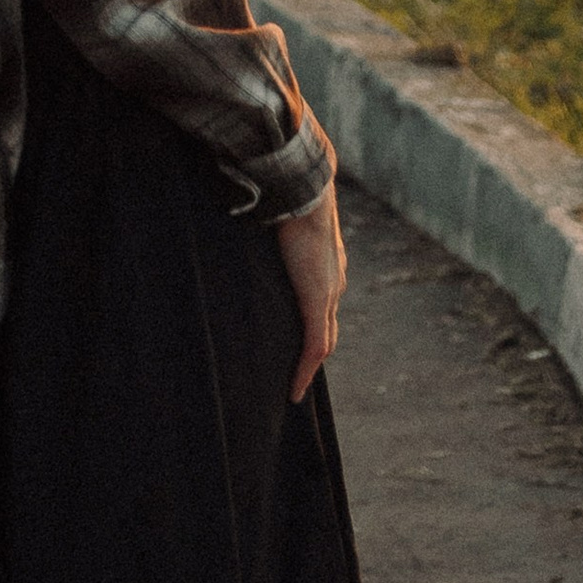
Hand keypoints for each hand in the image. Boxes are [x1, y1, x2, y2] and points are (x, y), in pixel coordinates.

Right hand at [274, 184, 343, 402]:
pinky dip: (304, 371)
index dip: (313, 324)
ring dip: (309, 366)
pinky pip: (314, 348)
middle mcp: (334, 282)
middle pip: (328, 329)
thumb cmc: (288, 197)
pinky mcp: (318, 303)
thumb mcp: (281, 220)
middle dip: (314, 353)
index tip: (299, 341)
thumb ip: (272, 227)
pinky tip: (294, 391)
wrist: (306, 192)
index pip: (323, 305)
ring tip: (294, 387)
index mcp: (327, 264)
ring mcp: (329, 294)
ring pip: (323, 343)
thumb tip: (248, 217)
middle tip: (298, 374)